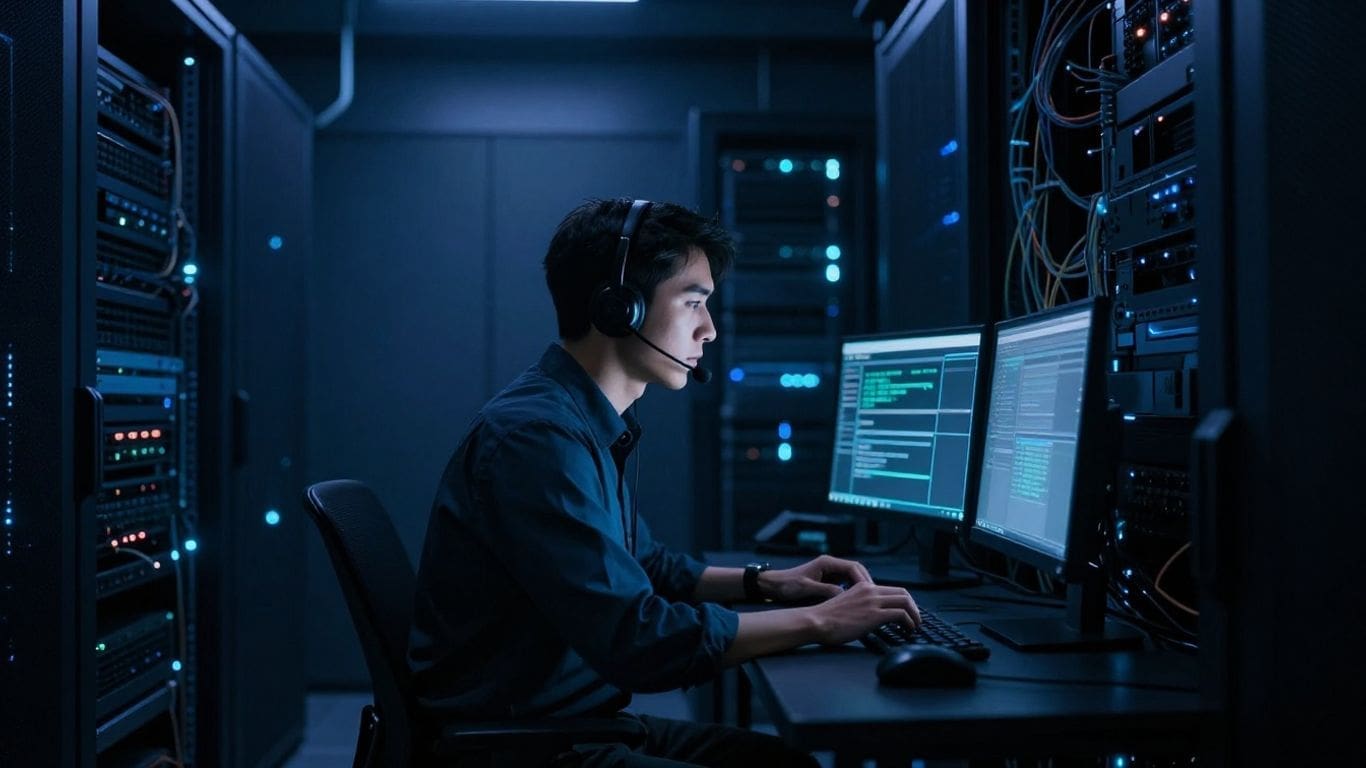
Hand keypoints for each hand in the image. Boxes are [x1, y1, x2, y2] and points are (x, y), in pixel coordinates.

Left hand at [762, 555, 873, 603]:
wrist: (774, 586)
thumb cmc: (788, 585)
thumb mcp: (807, 588)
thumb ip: (826, 590)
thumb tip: (844, 595)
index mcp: (827, 563)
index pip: (853, 567)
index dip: (863, 579)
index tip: (869, 591)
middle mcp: (830, 565)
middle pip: (856, 571)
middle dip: (865, 583)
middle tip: (873, 597)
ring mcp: (830, 573)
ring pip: (852, 578)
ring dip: (859, 588)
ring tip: (867, 601)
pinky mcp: (828, 581)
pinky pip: (845, 584)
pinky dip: (851, 592)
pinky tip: (854, 602)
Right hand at [805, 582, 920, 645]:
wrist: (816, 621)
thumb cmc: (826, 618)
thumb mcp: (846, 604)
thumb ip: (860, 605)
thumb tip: (870, 616)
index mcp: (862, 586)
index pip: (892, 589)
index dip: (903, 601)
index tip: (906, 612)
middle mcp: (870, 590)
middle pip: (903, 593)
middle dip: (913, 607)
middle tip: (915, 618)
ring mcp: (873, 602)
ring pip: (905, 601)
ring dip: (914, 614)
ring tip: (914, 626)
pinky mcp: (875, 615)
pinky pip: (901, 614)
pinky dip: (909, 622)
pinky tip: (908, 629)